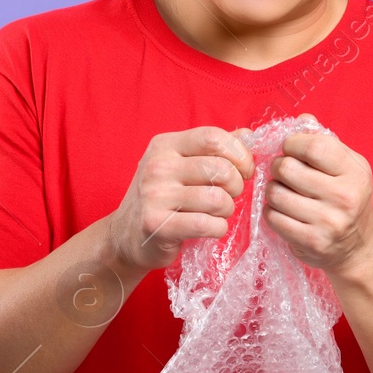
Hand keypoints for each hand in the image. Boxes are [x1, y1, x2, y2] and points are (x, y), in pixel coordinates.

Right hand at [105, 126, 254, 274]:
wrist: (125, 236)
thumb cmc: (161, 197)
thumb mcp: (180, 164)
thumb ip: (213, 149)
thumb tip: (247, 136)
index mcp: (166, 145)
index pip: (213, 137)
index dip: (239, 154)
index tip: (244, 170)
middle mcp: (158, 166)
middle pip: (221, 169)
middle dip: (237, 186)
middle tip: (229, 195)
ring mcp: (155, 195)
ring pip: (217, 198)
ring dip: (227, 210)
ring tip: (218, 213)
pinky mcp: (157, 225)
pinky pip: (206, 224)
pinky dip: (218, 228)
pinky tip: (211, 228)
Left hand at [264, 114, 372, 275]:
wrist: (359, 245)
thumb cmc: (348, 196)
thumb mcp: (347, 165)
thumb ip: (324, 140)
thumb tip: (303, 118)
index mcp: (355, 172)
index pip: (313, 146)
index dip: (292, 143)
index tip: (290, 148)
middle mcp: (344, 197)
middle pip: (287, 168)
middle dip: (278, 166)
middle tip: (284, 171)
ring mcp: (327, 222)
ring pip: (275, 193)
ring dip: (273, 189)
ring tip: (284, 190)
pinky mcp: (310, 241)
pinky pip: (273, 217)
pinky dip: (272, 211)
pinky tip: (284, 210)